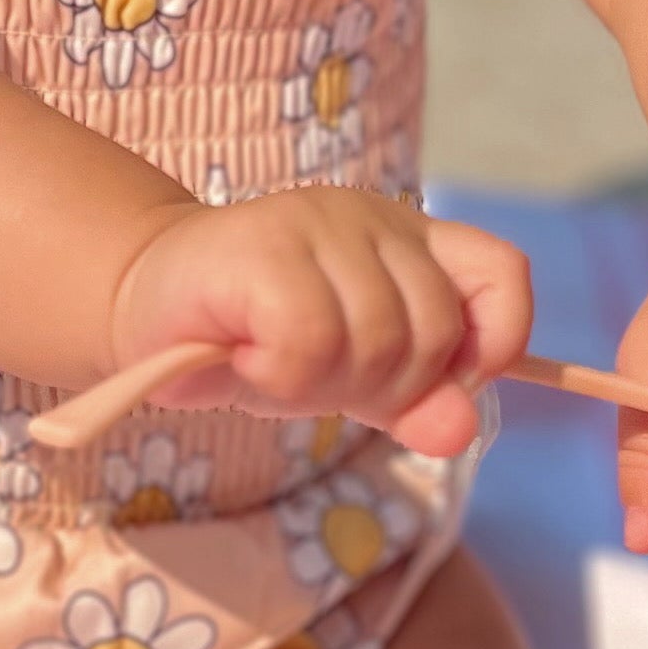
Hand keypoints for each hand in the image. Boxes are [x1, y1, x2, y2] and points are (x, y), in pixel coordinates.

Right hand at [106, 189, 532, 458]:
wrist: (145, 308)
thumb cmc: (251, 342)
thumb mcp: (348, 381)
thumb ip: (412, 402)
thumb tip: (461, 430)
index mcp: (408, 240)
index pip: (502, 273)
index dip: (494, 341)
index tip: (442, 386)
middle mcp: (371, 218)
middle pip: (435, 329)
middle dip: (382, 386)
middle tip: (314, 377)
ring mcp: (316, 221)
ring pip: (376, 337)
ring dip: (320, 384)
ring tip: (271, 364)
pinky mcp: (262, 246)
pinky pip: (310, 338)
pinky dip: (279, 375)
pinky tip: (244, 359)